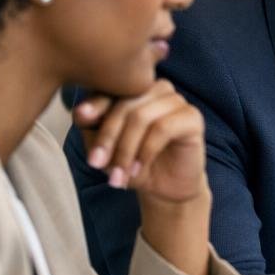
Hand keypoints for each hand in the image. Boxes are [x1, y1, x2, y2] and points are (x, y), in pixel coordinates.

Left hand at [73, 80, 207, 205]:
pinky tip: (137, 168)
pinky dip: (145, 151)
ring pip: (142, 116)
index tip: (82, 121)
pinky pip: (163, 128)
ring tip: (119, 174)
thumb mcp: (103, 145)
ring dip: (126, 149)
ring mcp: (176, 101)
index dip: (95, 104)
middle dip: (108, 136)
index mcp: (133, 89)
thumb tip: (81, 112)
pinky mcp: (193, 117)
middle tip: (97, 164)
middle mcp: (155, 89)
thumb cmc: (132, 161)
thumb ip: (90, 126)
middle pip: (125, 104)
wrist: (164, 187)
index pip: (110, 88)